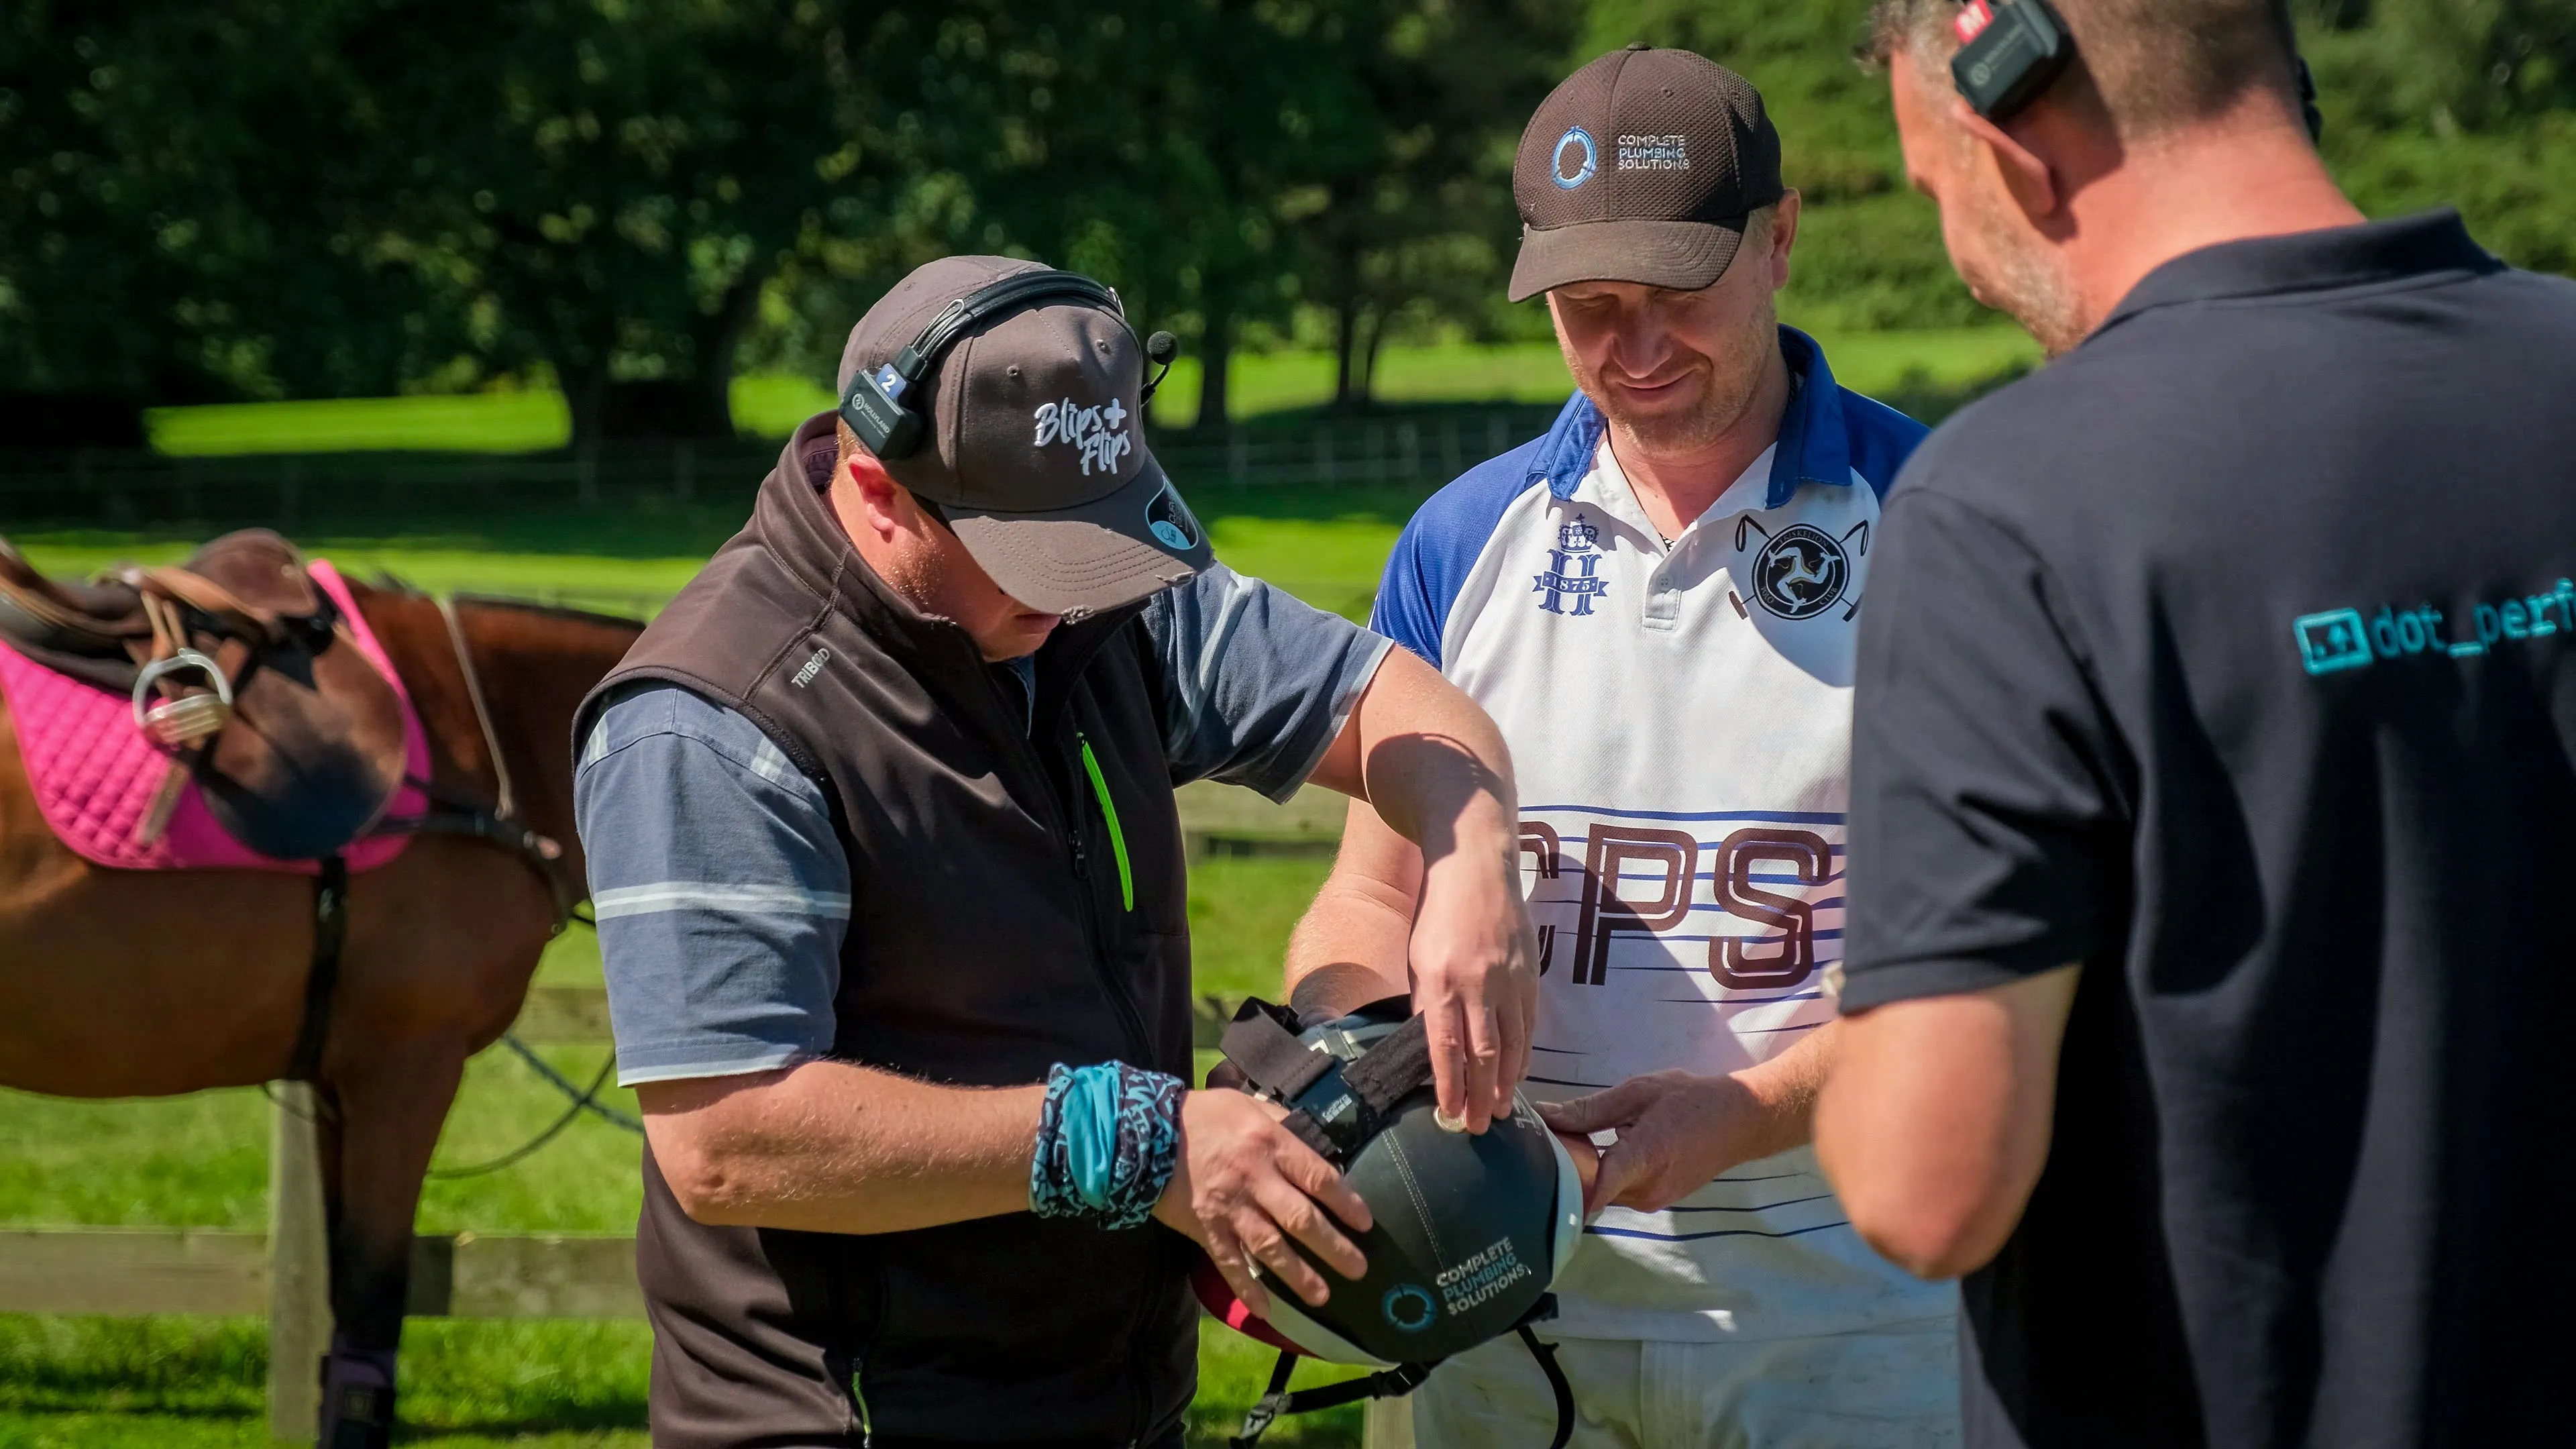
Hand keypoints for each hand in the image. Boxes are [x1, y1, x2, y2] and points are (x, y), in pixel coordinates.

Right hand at [1154, 1089, 1373, 1317]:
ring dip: (1299, 1275)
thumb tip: (1316, 1143)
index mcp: (1269, 1144)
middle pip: (1301, 1219)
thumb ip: (1282, 1123)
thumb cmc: (1202, 1115)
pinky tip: (1265, 1310)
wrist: (1145, 1131)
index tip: (1364, 1223)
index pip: (1318, 1177)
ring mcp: (1229, 1208)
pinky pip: (1229, 1264)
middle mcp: (1254, 1179)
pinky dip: (1247, 1288)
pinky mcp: (1205, 1228)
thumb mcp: (1247, 1104)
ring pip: (1270, 1248)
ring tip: (1322, 1295)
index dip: (1345, 1202)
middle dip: (1334, 1247)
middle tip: (1358, 1269)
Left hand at [1408, 844, 1538, 1133]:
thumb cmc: (1437, 913)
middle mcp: (1477, 983)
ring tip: (1501, 1110)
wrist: (1476, 865)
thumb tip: (1432, 1049)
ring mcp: (1509, 978)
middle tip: (1480, 1128)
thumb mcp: (1417, 957)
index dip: (1450, 1086)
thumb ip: (1425, 1003)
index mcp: (1441, 980)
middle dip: (1481, 1096)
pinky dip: (1524, 1054)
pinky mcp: (1530, 973)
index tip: (1450, 1115)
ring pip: (1512, 1044)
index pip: (1445, 1047)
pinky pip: (1529, 1024)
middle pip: (1483, 1054)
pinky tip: (1519, 1074)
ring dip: (1507, 1083)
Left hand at [1538, 1070, 1778, 1216]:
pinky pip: (1620, 1192)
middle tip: (1543, 1141)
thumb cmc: (1690, 1099)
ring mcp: (1653, 1201)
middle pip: (1590, 1189)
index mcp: (1643, 1159)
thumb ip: (1590, 1110)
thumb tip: (1544, 1115)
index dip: (1560, 1184)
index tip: (1531, 1172)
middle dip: (1566, 1169)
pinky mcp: (1657, 1202)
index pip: (1594, 1188)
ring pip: (1603, 1192)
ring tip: (1568, 1142)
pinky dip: (1605, 1175)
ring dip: (1586, 1173)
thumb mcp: (1638, 1093)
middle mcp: (1646, 1190)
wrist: (1740, 1120)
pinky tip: (1598, 1151)